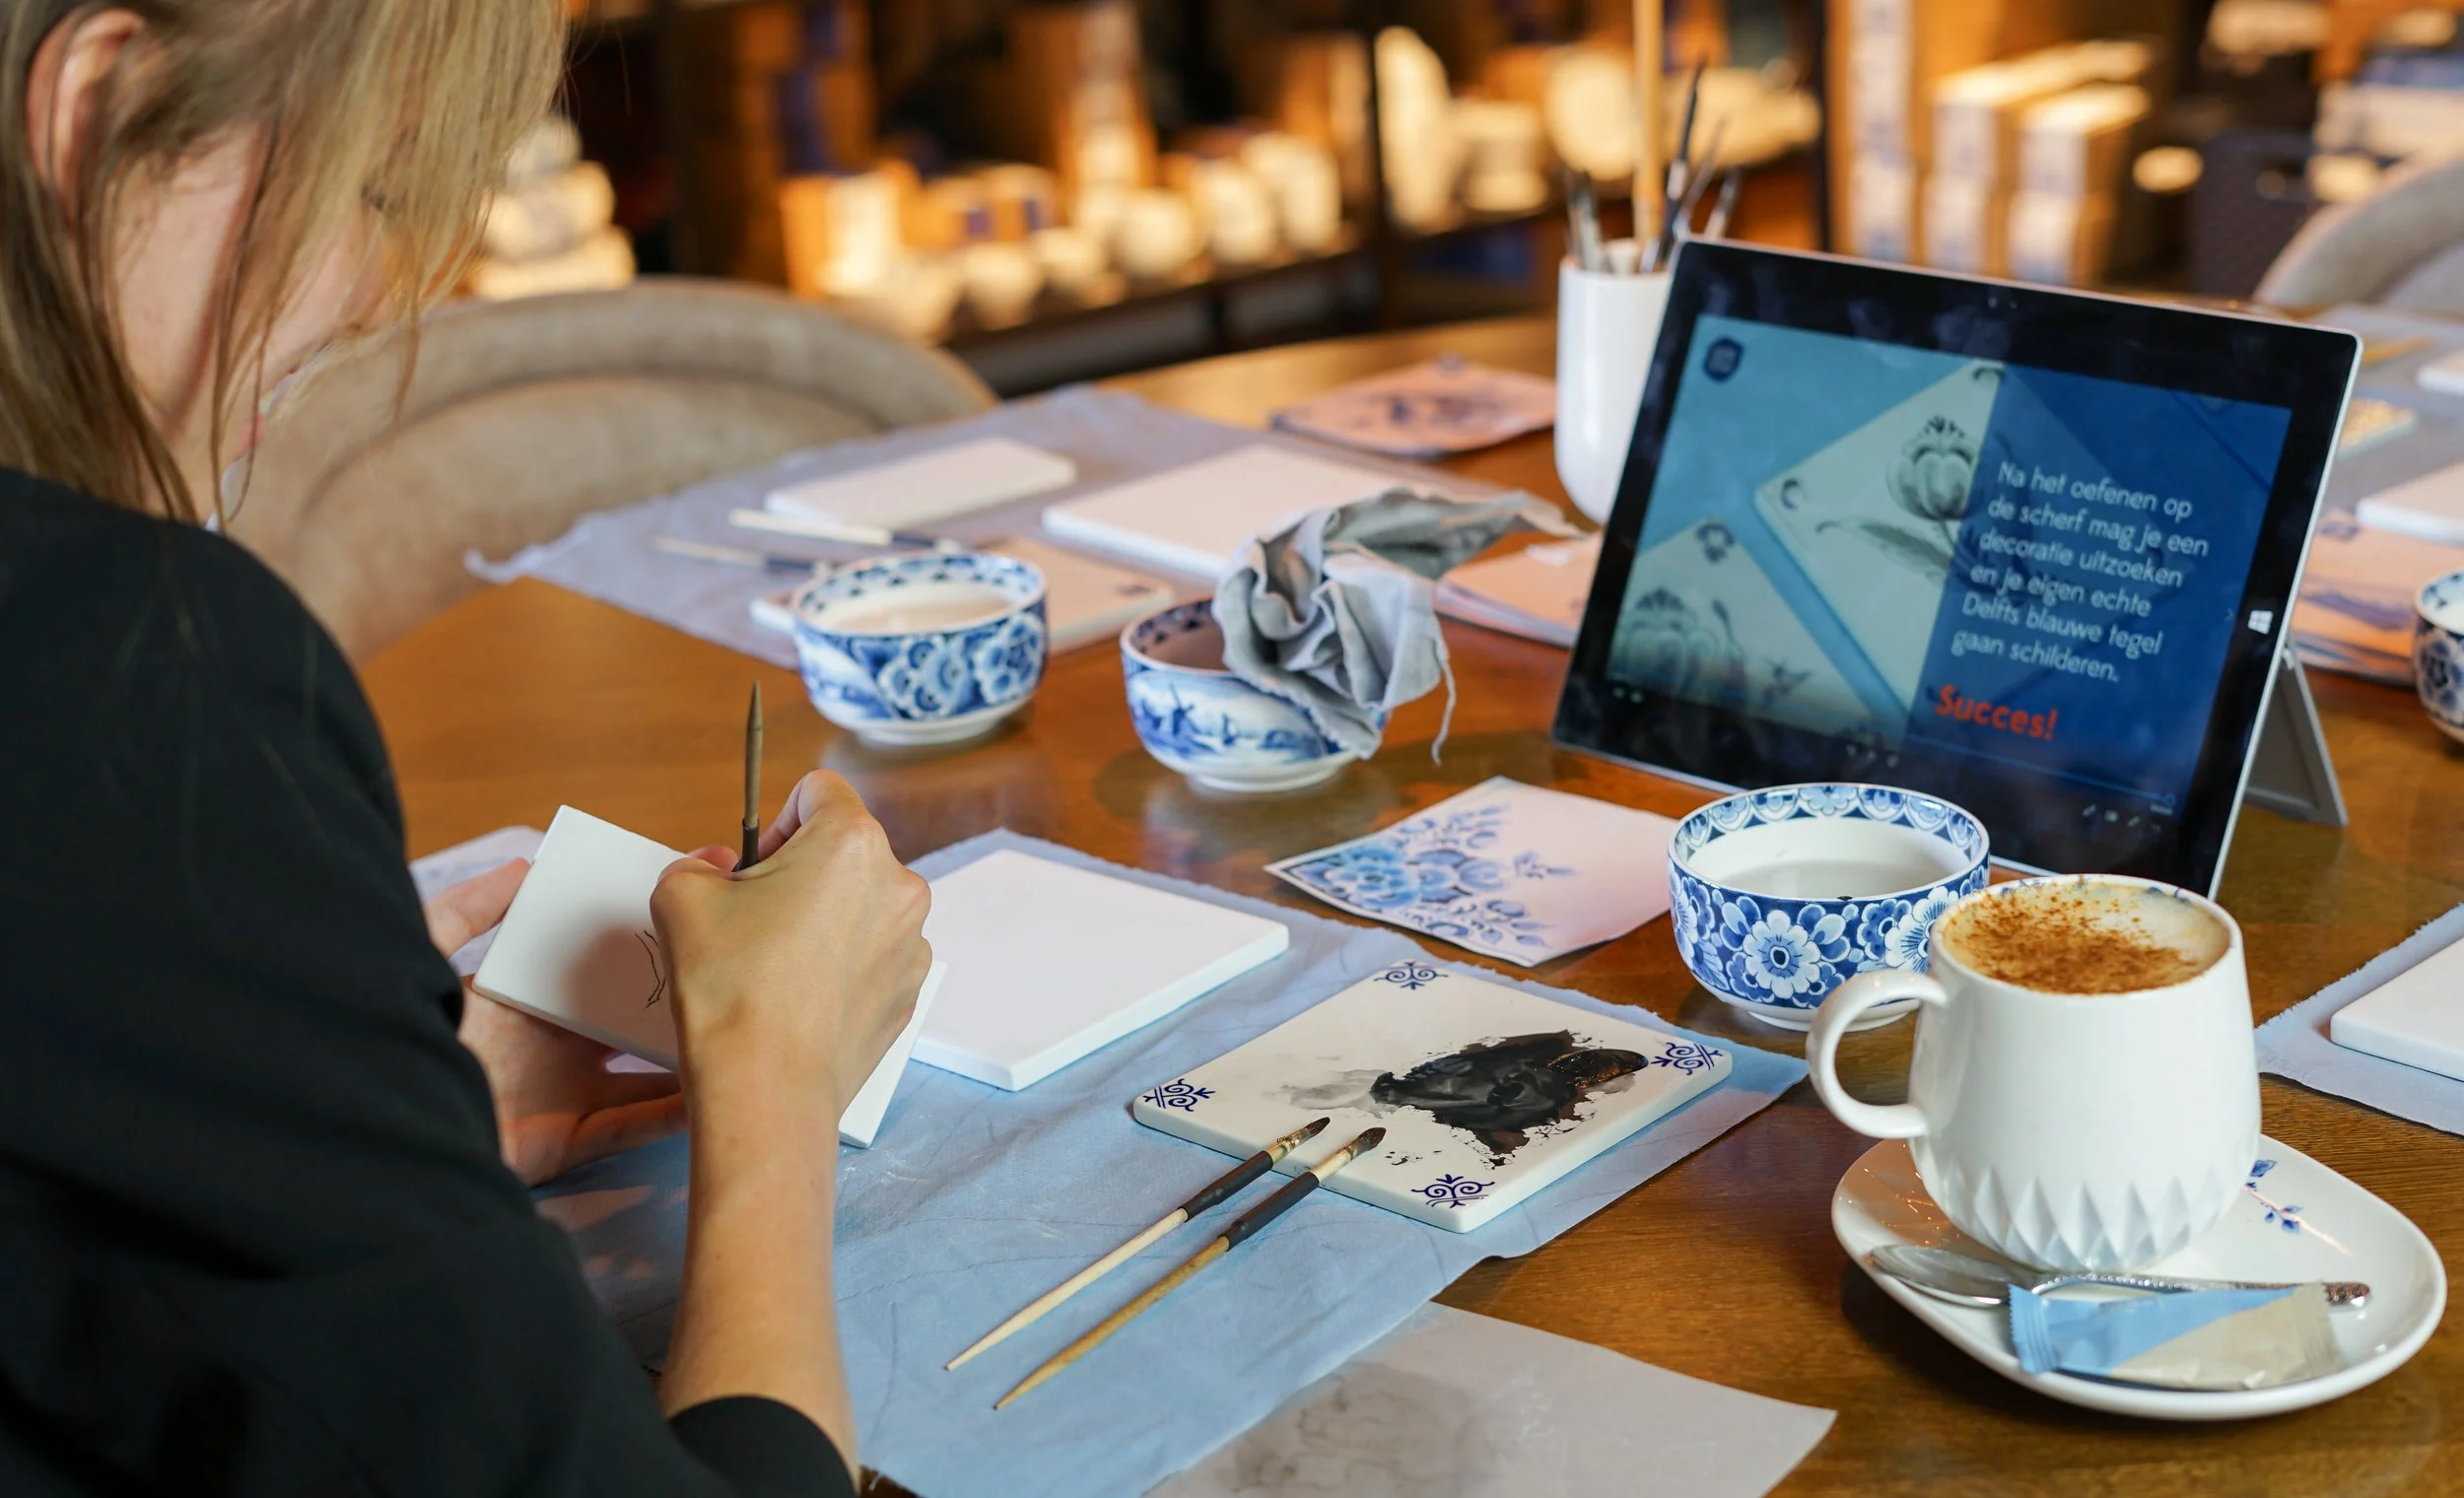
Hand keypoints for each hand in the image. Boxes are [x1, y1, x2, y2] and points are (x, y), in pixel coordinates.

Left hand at [429, 856, 705, 1186]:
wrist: (380, 1125)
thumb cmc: (401, 1038)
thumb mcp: (422, 956)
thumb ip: (465, 910)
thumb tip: (524, 865)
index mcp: (522, 1003)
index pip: (591, 965)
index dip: (636, 939)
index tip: (682, 913)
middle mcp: (548, 1046)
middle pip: (627, 1017)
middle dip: (676, 995)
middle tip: (730, 967)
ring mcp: (559, 1095)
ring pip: (641, 1073)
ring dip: (685, 1057)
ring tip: (736, 1030)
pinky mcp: (563, 1141)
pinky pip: (628, 1125)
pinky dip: (669, 1114)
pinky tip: (708, 1093)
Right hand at [653, 771, 931, 1123]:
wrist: (766, 1087)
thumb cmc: (730, 990)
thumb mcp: (681, 898)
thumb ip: (697, 862)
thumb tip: (719, 868)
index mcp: (852, 843)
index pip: (818, 791)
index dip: (777, 821)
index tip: (755, 865)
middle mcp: (899, 884)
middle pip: (843, 851)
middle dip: (799, 873)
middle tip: (755, 920)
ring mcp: (913, 942)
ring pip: (859, 905)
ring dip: (823, 919)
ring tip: (777, 966)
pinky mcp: (910, 990)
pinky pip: (872, 955)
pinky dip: (841, 964)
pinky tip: (802, 998)